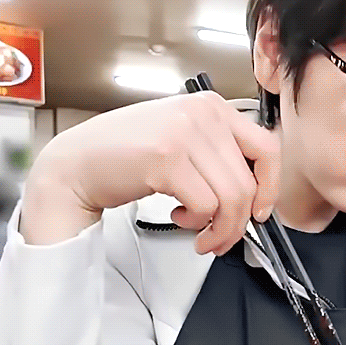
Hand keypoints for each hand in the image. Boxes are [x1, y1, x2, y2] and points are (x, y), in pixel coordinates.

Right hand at [20, 91, 280, 249]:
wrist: (75, 164)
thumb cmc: (126, 156)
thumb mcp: (183, 142)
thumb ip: (218, 157)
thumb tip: (254, 194)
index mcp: (211, 106)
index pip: (267, 148)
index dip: (269, 187)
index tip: (259, 211)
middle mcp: (202, 113)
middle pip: (249, 182)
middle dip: (239, 222)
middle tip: (221, 238)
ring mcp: (184, 133)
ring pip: (232, 198)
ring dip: (219, 229)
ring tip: (199, 233)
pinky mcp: (167, 159)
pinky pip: (206, 206)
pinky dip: (197, 223)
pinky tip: (177, 217)